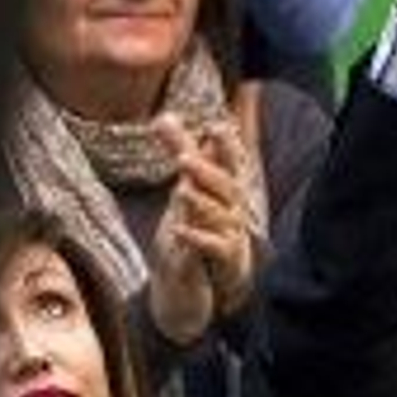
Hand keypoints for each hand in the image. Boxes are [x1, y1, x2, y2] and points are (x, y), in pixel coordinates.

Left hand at [160, 114, 258, 317]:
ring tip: (181, 192)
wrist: (203, 280)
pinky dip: (199, 238)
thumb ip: (180, 151)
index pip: (230, 163)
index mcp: (225, 188)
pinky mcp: (226, 261)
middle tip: (182, 158)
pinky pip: (216, 248)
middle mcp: (232, 209)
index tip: (216, 126)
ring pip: (222, 216)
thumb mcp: (187, 186)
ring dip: (202, 202)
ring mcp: (231, 235)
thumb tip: (164, 115)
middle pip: (227, 186)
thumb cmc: (199, 227)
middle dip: (208, 171)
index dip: (226, 145)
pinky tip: (179, 230)